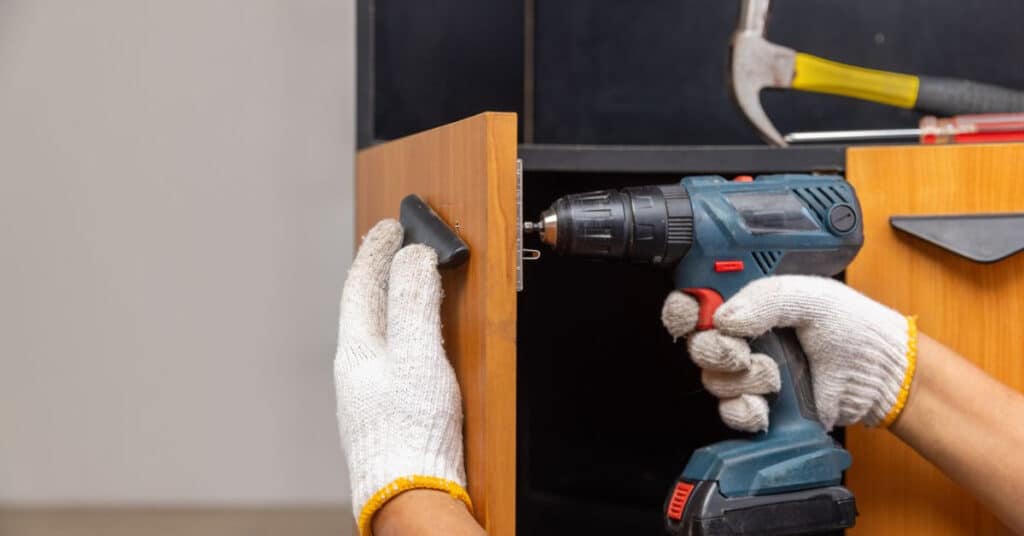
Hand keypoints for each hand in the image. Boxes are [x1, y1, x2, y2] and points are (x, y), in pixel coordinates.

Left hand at [334, 220, 469, 535]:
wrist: (412, 493)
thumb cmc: (411, 432)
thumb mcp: (417, 355)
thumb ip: (415, 303)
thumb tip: (414, 257)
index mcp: (357, 349)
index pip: (361, 284)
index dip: (375, 251)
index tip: (390, 225)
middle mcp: (357, 368)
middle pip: (366, 305)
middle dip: (382, 270)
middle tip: (397, 243)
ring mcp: (370, 390)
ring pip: (377, 329)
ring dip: (392, 297)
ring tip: (407, 280)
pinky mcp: (388, 410)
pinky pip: (391, 352)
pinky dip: (402, 328)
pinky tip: (417, 339)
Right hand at [661, 275, 916, 432]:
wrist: (878, 373)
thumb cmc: (852, 327)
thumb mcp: (809, 296)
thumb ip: (764, 298)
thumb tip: (723, 317)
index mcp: (747, 302)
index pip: (694, 303)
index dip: (683, 311)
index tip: (694, 316)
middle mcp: (742, 336)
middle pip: (696, 345)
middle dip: (716, 350)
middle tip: (741, 349)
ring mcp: (748, 372)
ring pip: (713, 380)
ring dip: (742, 380)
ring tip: (774, 373)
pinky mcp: (758, 404)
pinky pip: (729, 412)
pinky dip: (745, 410)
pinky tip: (766, 403)